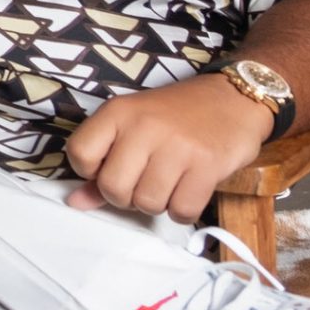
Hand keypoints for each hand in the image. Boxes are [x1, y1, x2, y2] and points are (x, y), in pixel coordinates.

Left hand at [64, 73, 273, 222]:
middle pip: (113, 188)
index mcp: (117, 112)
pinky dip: (182, 211)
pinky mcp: (208, 165)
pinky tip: (187, 192)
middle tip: (143, 183)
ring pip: (147, 203)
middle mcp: (143, 126)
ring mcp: (177, 146)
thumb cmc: (176, 115)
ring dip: (156, 204)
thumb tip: (75, 202)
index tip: (110, 168)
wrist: (234, 99)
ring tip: (168, 184)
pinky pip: (181, 210)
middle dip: (125, 197)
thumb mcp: (132, 126)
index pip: (79, 154)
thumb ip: (102, 163)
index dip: (91, 173)